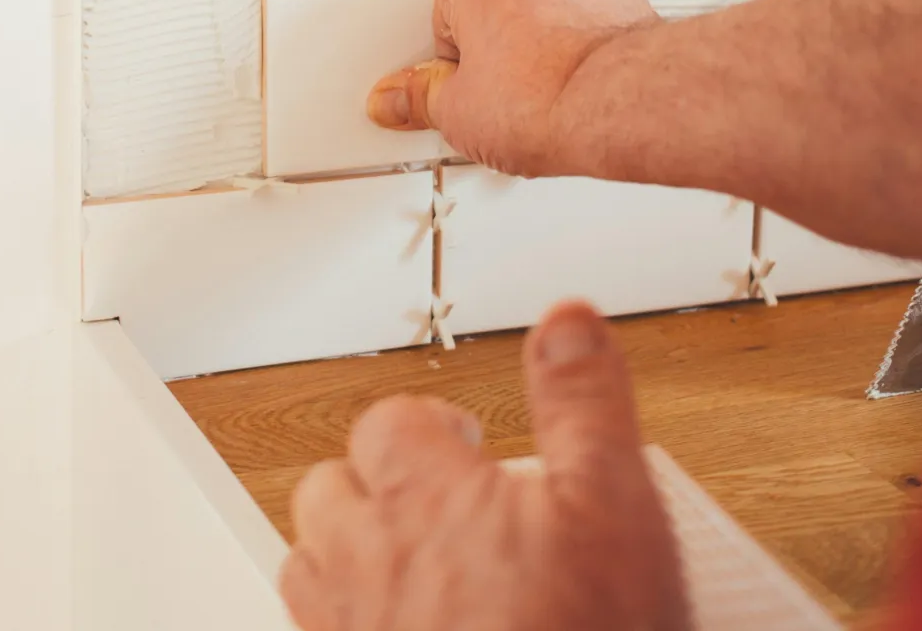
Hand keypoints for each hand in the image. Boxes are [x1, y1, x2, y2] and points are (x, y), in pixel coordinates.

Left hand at [280, 302, 688, 630]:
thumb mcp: (614, 505)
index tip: (464, 439)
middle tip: (426, 496)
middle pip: (327, 490)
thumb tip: (565, 321)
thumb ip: (584, 402)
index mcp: (424, 498)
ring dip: (340, 552)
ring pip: (307, 570)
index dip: (427, 423)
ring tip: (397, 558)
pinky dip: (344, 628)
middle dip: (371, 481)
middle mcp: (369, 564)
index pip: (388, 423)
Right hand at [366, 0, 657, 176]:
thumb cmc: (547, 95)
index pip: (444, 19)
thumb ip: (418, 99)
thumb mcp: (457, 112)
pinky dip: (581, 42)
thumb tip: (396, 98)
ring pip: (543, 7)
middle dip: (495, 49)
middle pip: (494, 6)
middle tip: (501, 96)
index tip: (463, 93)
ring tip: (543, 92)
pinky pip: (586, 14)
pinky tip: (576, 81)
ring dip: (539, 42)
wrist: (620, 103)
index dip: (452, 67)